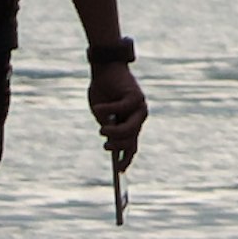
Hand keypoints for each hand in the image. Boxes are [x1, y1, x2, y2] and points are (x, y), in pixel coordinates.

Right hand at [87, 52, 146, 176]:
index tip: (120, 171)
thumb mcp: (101, 113)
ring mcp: (139, 107)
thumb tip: (110, 140)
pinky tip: (98, 107)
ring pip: (129, 129)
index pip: (132, 146)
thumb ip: (106, 125)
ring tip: (102, 130)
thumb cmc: (102, 90)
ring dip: (115, 132)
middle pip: (131, 141)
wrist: (106, 67)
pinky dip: (107, 109)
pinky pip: (121, 108)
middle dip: (118, 147)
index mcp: (131, 123)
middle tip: (106, 146)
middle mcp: (138, 117)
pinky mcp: (135, 96)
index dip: (126, 159)